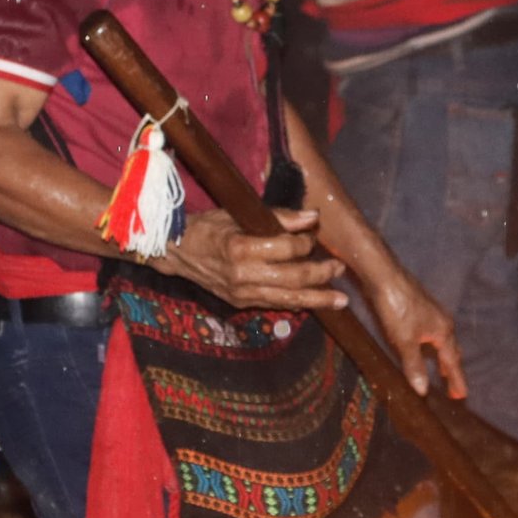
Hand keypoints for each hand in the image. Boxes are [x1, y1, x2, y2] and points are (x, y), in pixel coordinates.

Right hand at [157, 206, 347, 311]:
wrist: (177, 252)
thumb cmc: (208, 227)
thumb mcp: (239, 214)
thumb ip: (279, 217)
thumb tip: (312, 217)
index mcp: (240, 248)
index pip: (285, 249)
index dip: (304, 242)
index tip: (313, 234)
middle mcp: (242, 275)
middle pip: (292, 278)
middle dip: (320, 274)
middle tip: (339, 268)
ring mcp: (241, 293)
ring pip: (287, 299)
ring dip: (317, 299)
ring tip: (340, 301)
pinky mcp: (241, 303)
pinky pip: (274, 304)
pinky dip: (296, 303)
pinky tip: (314, 302)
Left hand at [361, 265, 466, 397]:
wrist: (385, 276)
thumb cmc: (397, 308)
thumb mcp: (405, 341)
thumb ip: (414, 365)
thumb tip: (423, 390)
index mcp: (443, 331)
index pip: (452, 362)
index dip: (456, 380)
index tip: (462, 396)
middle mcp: (443, 321)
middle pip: (452, 350)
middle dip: (452, 369)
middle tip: (453, 388)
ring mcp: (433, 312)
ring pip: (443, 340)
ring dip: (443, 356)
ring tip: (441, 369)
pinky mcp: (421, 307)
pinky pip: (434, 332)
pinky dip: (434, 345)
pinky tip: (424, 345)